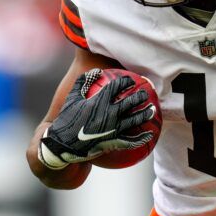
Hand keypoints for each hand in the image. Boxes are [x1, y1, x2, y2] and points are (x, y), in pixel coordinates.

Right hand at [38, 68, 154, 168]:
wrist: (63, 144)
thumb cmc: (66, 119)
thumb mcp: (72, 98)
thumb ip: (83, 82)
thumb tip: (96, 71)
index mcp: (99, 102)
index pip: (117, 87)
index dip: (125, 82)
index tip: (130, 81)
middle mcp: (109, 114)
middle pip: (131, 102)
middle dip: (140, 96)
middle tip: (145, 93)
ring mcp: (113, 129)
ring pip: (135, 120)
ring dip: (145, 114)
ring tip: (152, 110)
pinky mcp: (114, 142)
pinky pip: (132, 140)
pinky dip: (142, 137)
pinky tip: (149, 135)